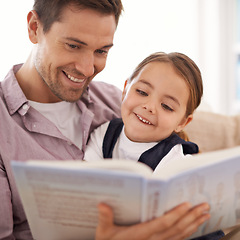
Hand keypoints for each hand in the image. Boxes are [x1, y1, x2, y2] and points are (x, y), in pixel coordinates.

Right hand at [95, 202, 209, 239]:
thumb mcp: (104, 233)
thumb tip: (103, 204)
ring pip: (180, 234)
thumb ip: (105, 218)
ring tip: (204, 214)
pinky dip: (188, 232)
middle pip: (176, 228)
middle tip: (203, 206)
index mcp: (141, 235)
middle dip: (191, 216)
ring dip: (193, 223)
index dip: (176, 214)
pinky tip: (194, 226)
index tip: (186, 205)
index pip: (163, 224)